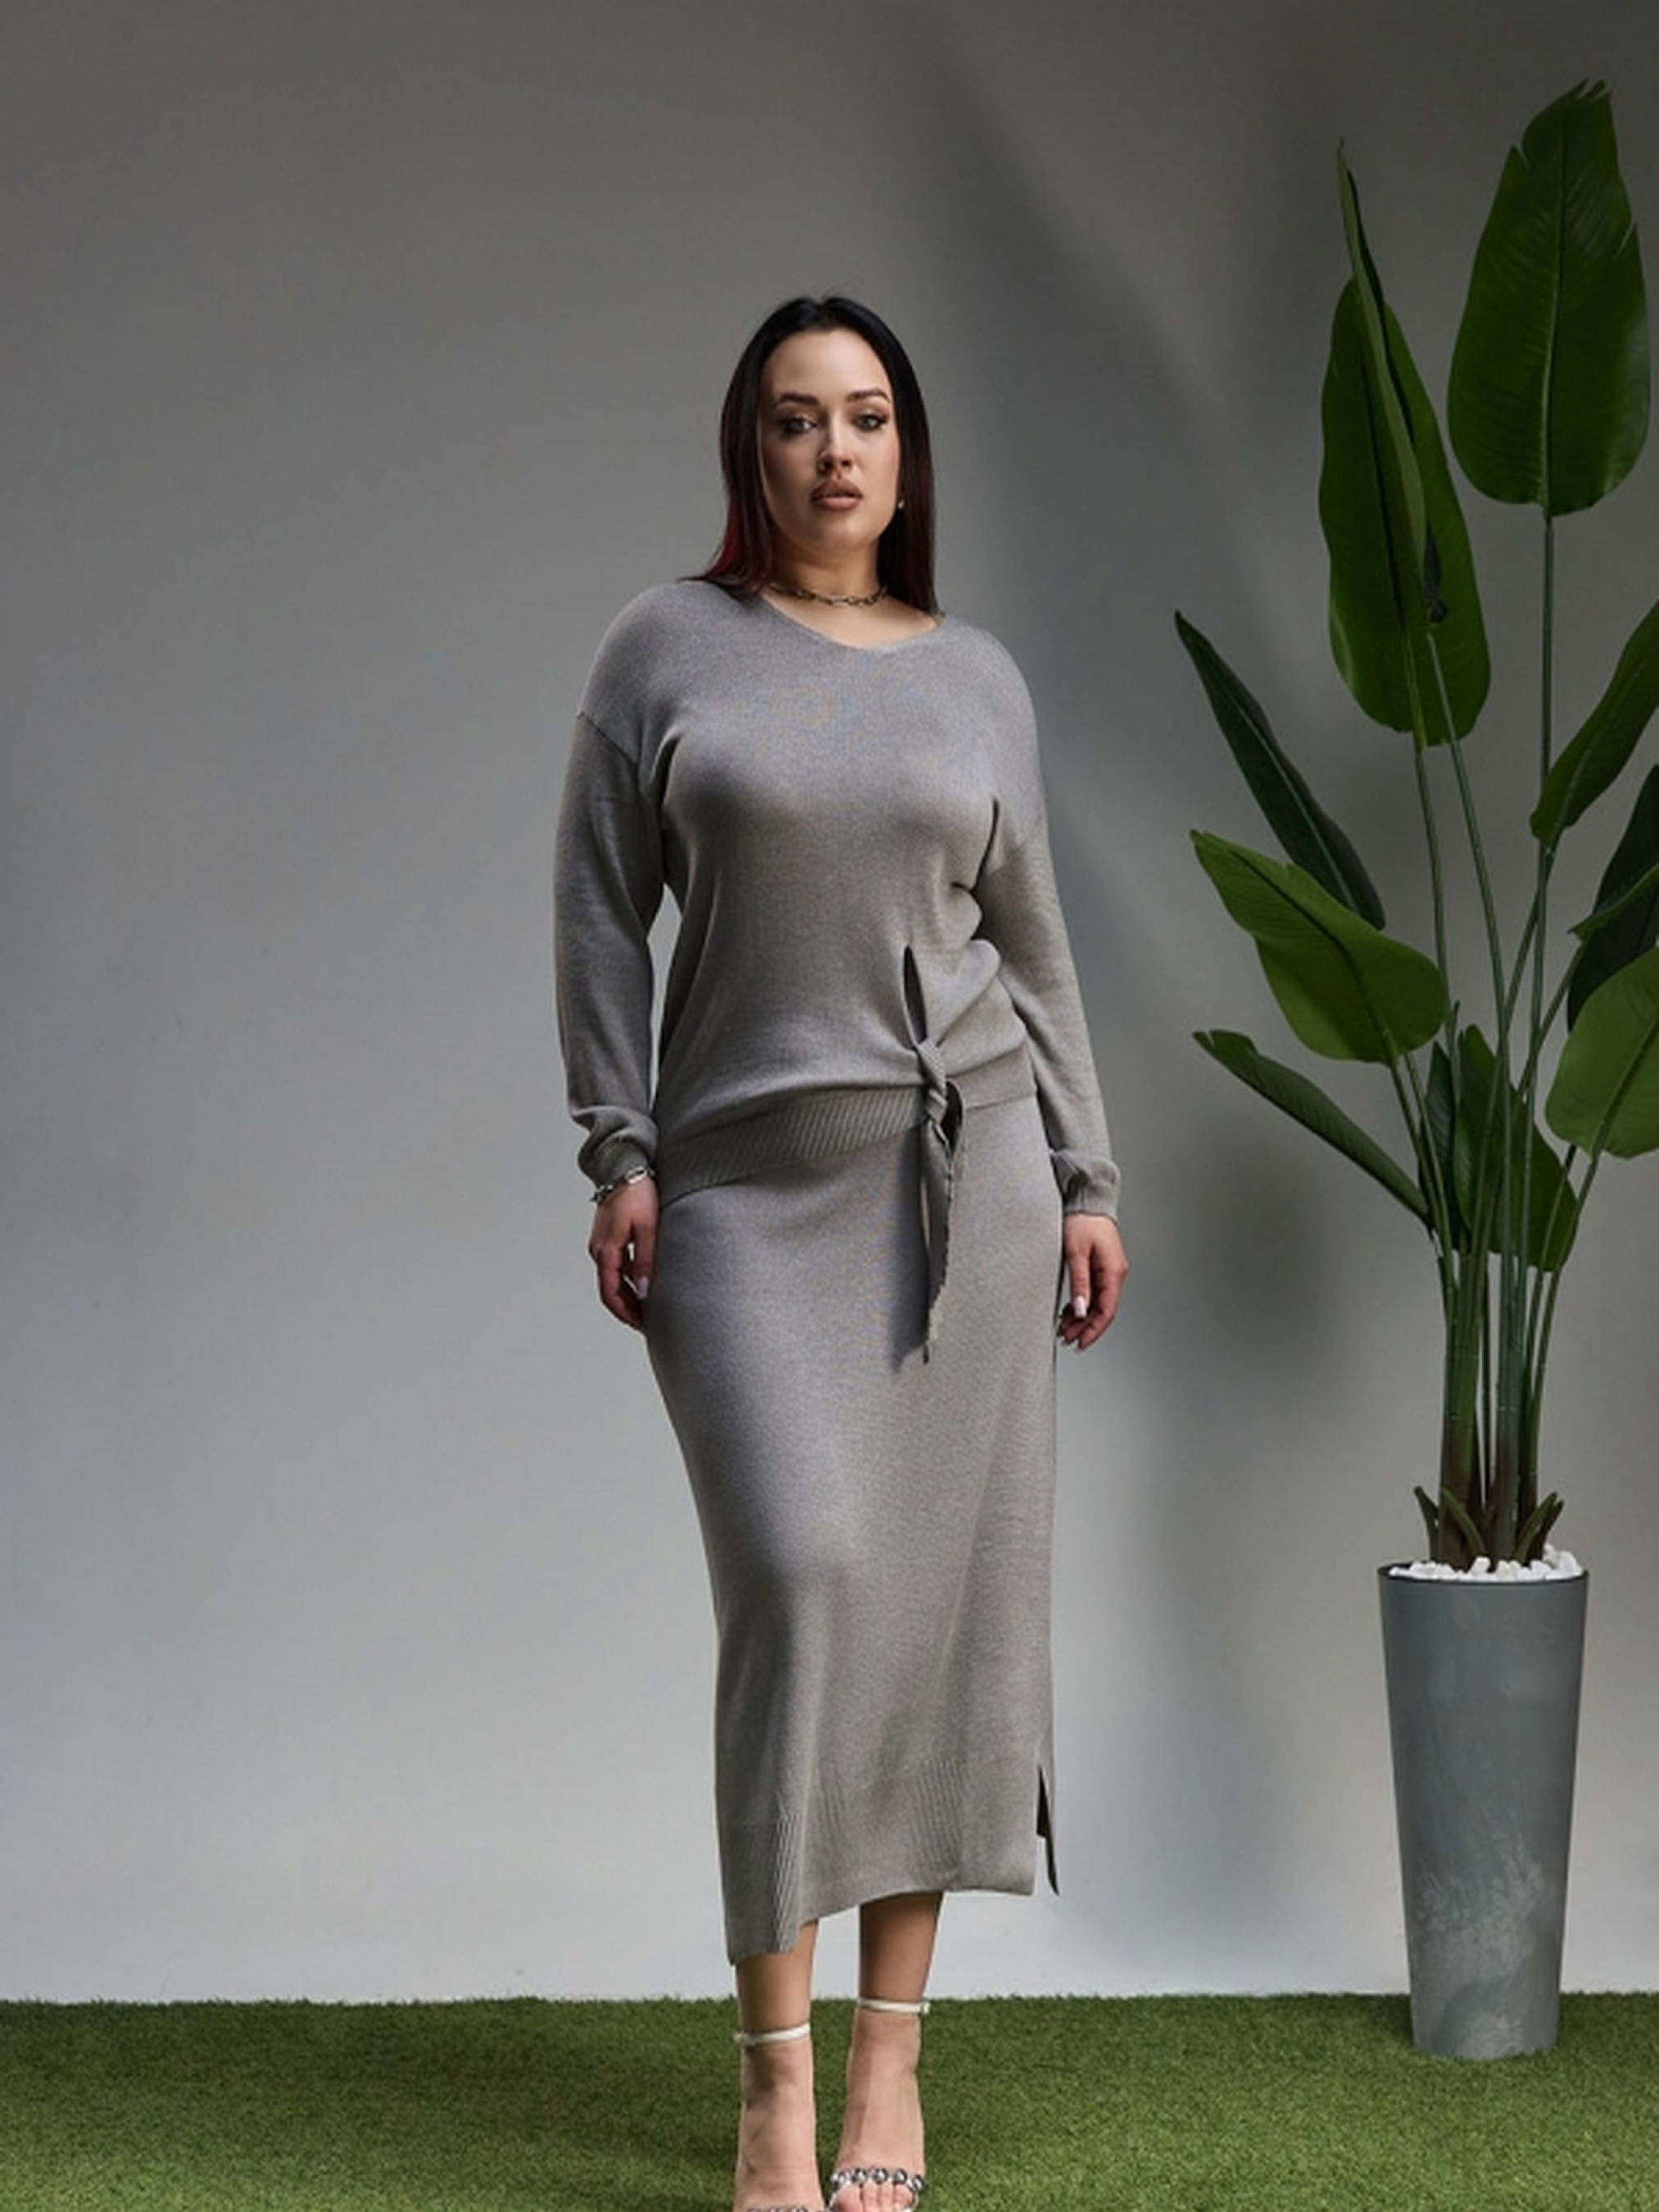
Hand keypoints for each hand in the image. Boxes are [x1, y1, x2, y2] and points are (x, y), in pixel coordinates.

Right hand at [588, 1175, 657, 1330]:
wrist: (625, 1166)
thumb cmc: (637, 1193)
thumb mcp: (647, 1229)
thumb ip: (645, 1261)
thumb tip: (645, 1292)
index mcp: (606, 1250)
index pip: (610, 1293)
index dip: (625, 1313)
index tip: (640, 1325)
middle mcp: (599, 1249)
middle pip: (609, 1288)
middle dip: (626, 1308)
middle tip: (646, 1321)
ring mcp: (602, 1242)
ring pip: (612, 1277)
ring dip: (627, 1293)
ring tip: (647, 1304)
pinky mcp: (608, 1234)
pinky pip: (615, 1263)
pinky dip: (627, 1277)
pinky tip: (643, 1280)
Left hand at [1056, 1214, 1126, 1350]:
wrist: (1087, 1200)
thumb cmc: (1083, 1221)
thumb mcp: (1076, 1254)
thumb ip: (1079, 1284)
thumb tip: (1081, 1310)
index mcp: (1113, 1272)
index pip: (1106, 1310)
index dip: (1094, 1330)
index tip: (1081, 1343)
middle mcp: (1115, 1273)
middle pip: (1102, 1310)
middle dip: (1085, 1328)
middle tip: (1066, 1339)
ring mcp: (1109, 1270)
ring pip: (1097, 1302)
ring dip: (1082, 1318)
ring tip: (1064, 1329)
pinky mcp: (1100, 1266)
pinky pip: (1094, 1292)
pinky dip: (1082, 1304)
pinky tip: (1069, 1312)